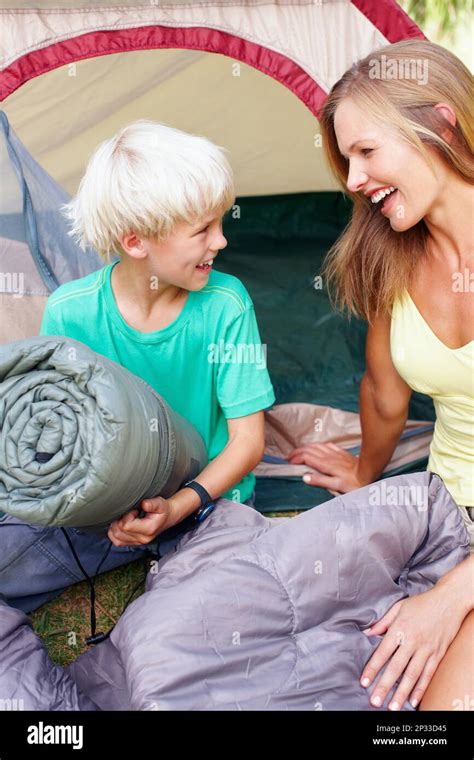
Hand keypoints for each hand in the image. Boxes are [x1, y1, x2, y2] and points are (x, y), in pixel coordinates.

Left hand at [108, 497, 176, 546]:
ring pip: (116, 538)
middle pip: (119, 532)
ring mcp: (137, 542)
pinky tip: (120, 525)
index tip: (133, 510)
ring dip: (116, 526)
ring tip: (124, 518)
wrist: (168, 517)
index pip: (126, 525)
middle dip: (120, 520)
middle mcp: (142, 539)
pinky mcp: (133, 543)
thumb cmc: (163, 510)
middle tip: (129, 513)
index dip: (126, 515)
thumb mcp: (160, 503)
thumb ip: (152, 504)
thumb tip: (144, 504)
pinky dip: (114, 533)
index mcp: (148, 529)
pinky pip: (117, 542)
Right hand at [287, 442, 366, 492]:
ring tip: (298, 451)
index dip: (296, 458)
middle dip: (297, 452)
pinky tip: (316, 446)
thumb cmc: (352, 483)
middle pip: (308, 449)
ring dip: (305, 447)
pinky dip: (317, 445)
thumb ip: (320, 481)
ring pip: (316, 445)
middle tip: (289, 457)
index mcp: (325, 464)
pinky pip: (326, 445)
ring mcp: (334, 453)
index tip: (289, 462)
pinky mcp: (340, 452)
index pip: (306, 457)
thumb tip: (305, 477)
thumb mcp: (336, 486)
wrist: (368, 473)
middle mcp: (328, 456)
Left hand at [360, 587, 464, 709]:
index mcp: (400, 629)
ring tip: (393, 707)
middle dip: (384, 686)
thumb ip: (382, 622)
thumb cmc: (421, 603)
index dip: (372, 668)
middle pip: (396, 668)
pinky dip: (421, 689)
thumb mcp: (398, 607)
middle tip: (375, 701)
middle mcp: (412, 641)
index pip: (383, 653)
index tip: (364, 682)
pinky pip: (428, 674)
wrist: (448, 601)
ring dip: (401, 693)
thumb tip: (367, 633)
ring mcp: (426, 649)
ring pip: (412, 675)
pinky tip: (413, 700)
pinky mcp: (438, 654)